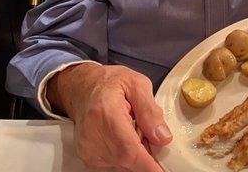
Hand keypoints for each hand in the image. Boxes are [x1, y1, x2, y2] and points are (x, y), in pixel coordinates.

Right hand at [47, 63, 170, 170]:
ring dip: (136, 154)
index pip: (128, 149)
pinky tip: (125, 137)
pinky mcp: (89, 158)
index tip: (160, 170)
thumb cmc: (110, 83)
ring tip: (134, 130)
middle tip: (148, 133)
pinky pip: (116, 165)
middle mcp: (92, 134)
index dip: (147, 165)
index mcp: (105, 111)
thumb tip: (162, 137)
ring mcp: (88, 149)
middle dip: (146, 153)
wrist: (85, 88)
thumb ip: (151, 111)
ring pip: (123, 165)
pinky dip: (126, 155)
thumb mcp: (137, 84)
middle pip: (127, 160)